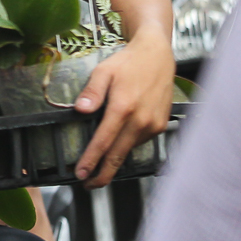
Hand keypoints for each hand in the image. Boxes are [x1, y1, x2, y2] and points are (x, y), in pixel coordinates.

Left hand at [72, 28, 173, 186]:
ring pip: (129, 149)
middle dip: (102, 174)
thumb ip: (91, 92)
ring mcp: (153, 125)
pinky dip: (127, 145)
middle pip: (118, 156)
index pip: (103, 142)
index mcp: (123, 108)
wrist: (157, 56)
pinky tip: (119, 142)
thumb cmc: (128, 63)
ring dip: (115, 159)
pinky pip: (140, 141)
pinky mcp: (160, 125)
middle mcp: (140, 120)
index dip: (91, 161)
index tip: (80, 174)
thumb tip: (80, 110)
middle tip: (89, 184)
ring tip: (100, 164)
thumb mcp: (103, 71)